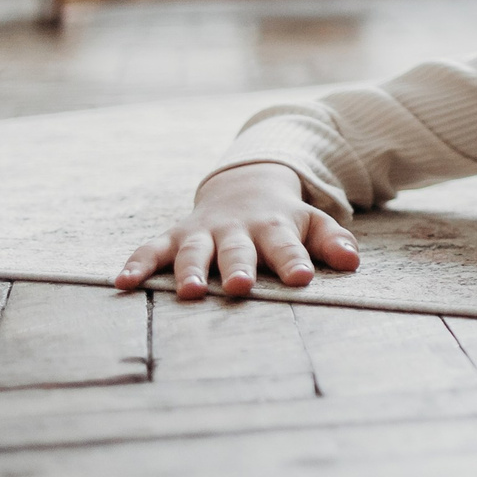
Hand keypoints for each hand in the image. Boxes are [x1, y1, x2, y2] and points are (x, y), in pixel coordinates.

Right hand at [112, 162, 359, 299]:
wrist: (246, 184)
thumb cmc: (283, 217)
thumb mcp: (311, 222)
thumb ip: (331, 241)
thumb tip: (353, 261)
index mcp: (273, 227)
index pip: (287, 246)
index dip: (294, 261)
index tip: (302, 278)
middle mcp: (235, 229)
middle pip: (237, 250)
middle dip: (237, 267)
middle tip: (239, 287)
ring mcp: (202, 232)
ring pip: (194, 251)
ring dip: (189, 270)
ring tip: (187, 293)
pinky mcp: (173, 236)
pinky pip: (151, 250)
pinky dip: (136, 264)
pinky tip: (123, 284)